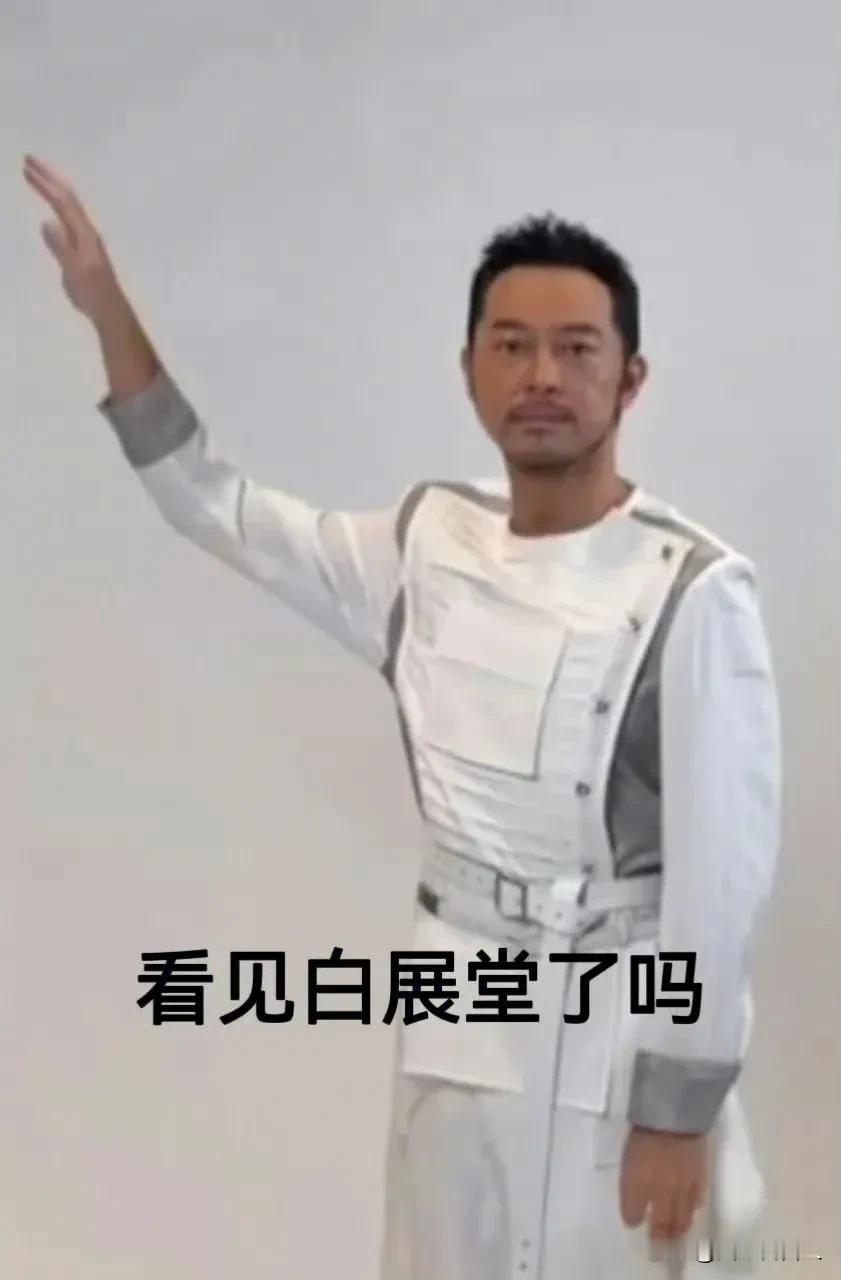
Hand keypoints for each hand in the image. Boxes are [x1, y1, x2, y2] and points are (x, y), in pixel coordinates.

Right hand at [22, 153, 124, 326]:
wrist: (110, 309)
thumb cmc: (92, 294)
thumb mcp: (74, 271)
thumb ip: (61, 248)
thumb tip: (47, 222)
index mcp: (83, 233)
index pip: (62, 201)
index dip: (45, 183)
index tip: (26, 167)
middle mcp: (86, 230)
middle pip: (67, 196)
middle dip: (48, 177)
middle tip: (29, 160)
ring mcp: (86, 238)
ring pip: (69, 205)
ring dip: (53, 188)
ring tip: (38, 176)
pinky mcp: (84, 247)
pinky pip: (69, 216)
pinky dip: (58, 204)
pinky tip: (53, 209)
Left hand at [619, 1124, 707, 1242]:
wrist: (675, 1110)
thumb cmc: (644, 1125)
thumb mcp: (628, 1152)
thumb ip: (632, 1177)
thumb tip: (636, 1194)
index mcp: (635, 1181)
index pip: (632, 1213)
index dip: (632, 1218)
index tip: (633, 1220)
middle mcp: (659, 1191)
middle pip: (660, 1224)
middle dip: (658, 1234)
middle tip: (657, 1237)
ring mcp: (681, 1187)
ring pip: (681, 1220)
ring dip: (676, 1228)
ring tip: (673, 1232)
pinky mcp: (700, 1180)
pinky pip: (696, 1204)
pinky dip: (691, 1210)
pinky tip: (688, 1210)